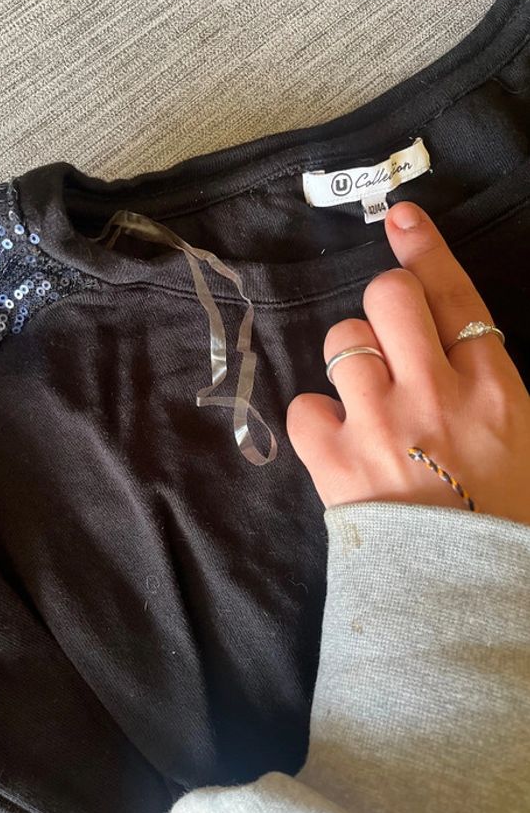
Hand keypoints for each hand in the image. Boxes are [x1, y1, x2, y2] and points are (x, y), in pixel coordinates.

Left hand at [285, 201, 529, 525]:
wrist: (462, 595)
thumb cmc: (500, 518)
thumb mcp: (520, 438)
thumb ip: (485, 384)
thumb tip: (449, 343)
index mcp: (494, 390)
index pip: (454, 297)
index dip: (426, 250)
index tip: (401, 217)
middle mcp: (436, 395)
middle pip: (389, 299)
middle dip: (386, 304)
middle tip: (392, 340)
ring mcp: (381, 426)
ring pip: (343, 342)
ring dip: (353, 362)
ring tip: (369, 403)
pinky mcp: (336, 463)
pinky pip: (304, 406)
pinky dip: (318, 418)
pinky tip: (339, 440)